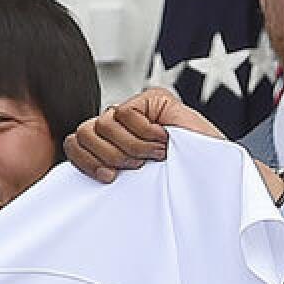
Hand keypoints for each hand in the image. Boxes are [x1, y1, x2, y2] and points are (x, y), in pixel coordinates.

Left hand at [64, 88, 223, 182]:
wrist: (211, 178)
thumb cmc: (174, 184)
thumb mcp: (129, 185)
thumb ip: (103, 173)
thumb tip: (71, 185)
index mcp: (108, 147)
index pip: (73, 144)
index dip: (84, 161)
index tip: (108, 177)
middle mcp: (117, 127)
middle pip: (83, 133)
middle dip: (108, 155)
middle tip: (136, 166)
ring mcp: (135, 111)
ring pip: (103, 124)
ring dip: (130, 146)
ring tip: (154, 155)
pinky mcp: (151, 99)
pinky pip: (126, 113)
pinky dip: (143, 132)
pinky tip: (163, 140)